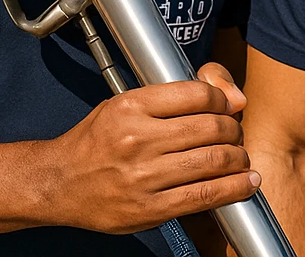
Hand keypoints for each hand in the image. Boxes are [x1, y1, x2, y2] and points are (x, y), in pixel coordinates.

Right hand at [36, 68, 258, 234]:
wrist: (58, 183)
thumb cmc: (97, 140)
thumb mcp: (128, 103)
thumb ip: (179, 95)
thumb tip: (236, 97)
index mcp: (131, 107)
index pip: (199, 95)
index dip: (223, 101)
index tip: (227, 108)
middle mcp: (137, 140)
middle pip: (212, 128)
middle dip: (234, 130)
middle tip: (235, 136)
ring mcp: (143, 177)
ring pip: (214, 161)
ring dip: (239, 159)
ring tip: (241, 159)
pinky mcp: (148, 210)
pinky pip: (204, 196)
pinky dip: (234, 189)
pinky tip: (246, 183)